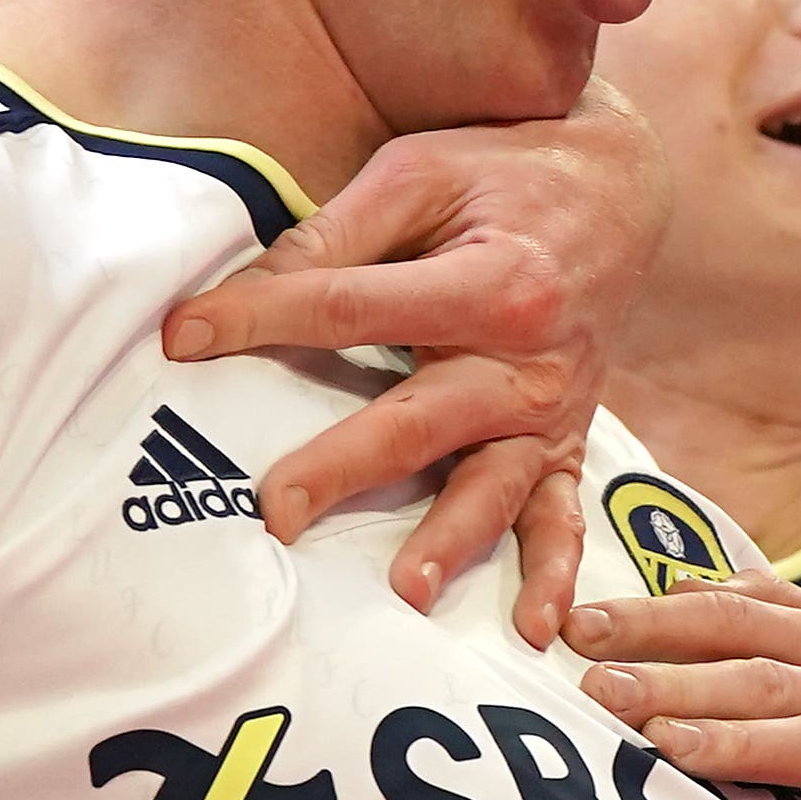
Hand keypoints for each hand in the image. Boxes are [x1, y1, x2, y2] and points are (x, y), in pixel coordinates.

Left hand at [159, 82, 667, 640]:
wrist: (619, 185)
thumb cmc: (505, 170)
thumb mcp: (420, 172)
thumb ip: (339, 232)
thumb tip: (247, 290)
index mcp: (492, 280)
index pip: (351, 307)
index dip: (261, 317)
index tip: (181, 335)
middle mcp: (530, 357)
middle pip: (420, 421)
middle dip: (343, 467)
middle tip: (273, 510)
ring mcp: (551, 409)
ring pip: (491, 484)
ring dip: (448, 540)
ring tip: (403, 591)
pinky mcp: (564, 439)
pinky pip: (564, 515)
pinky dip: (554, 573)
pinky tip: (535, 629)